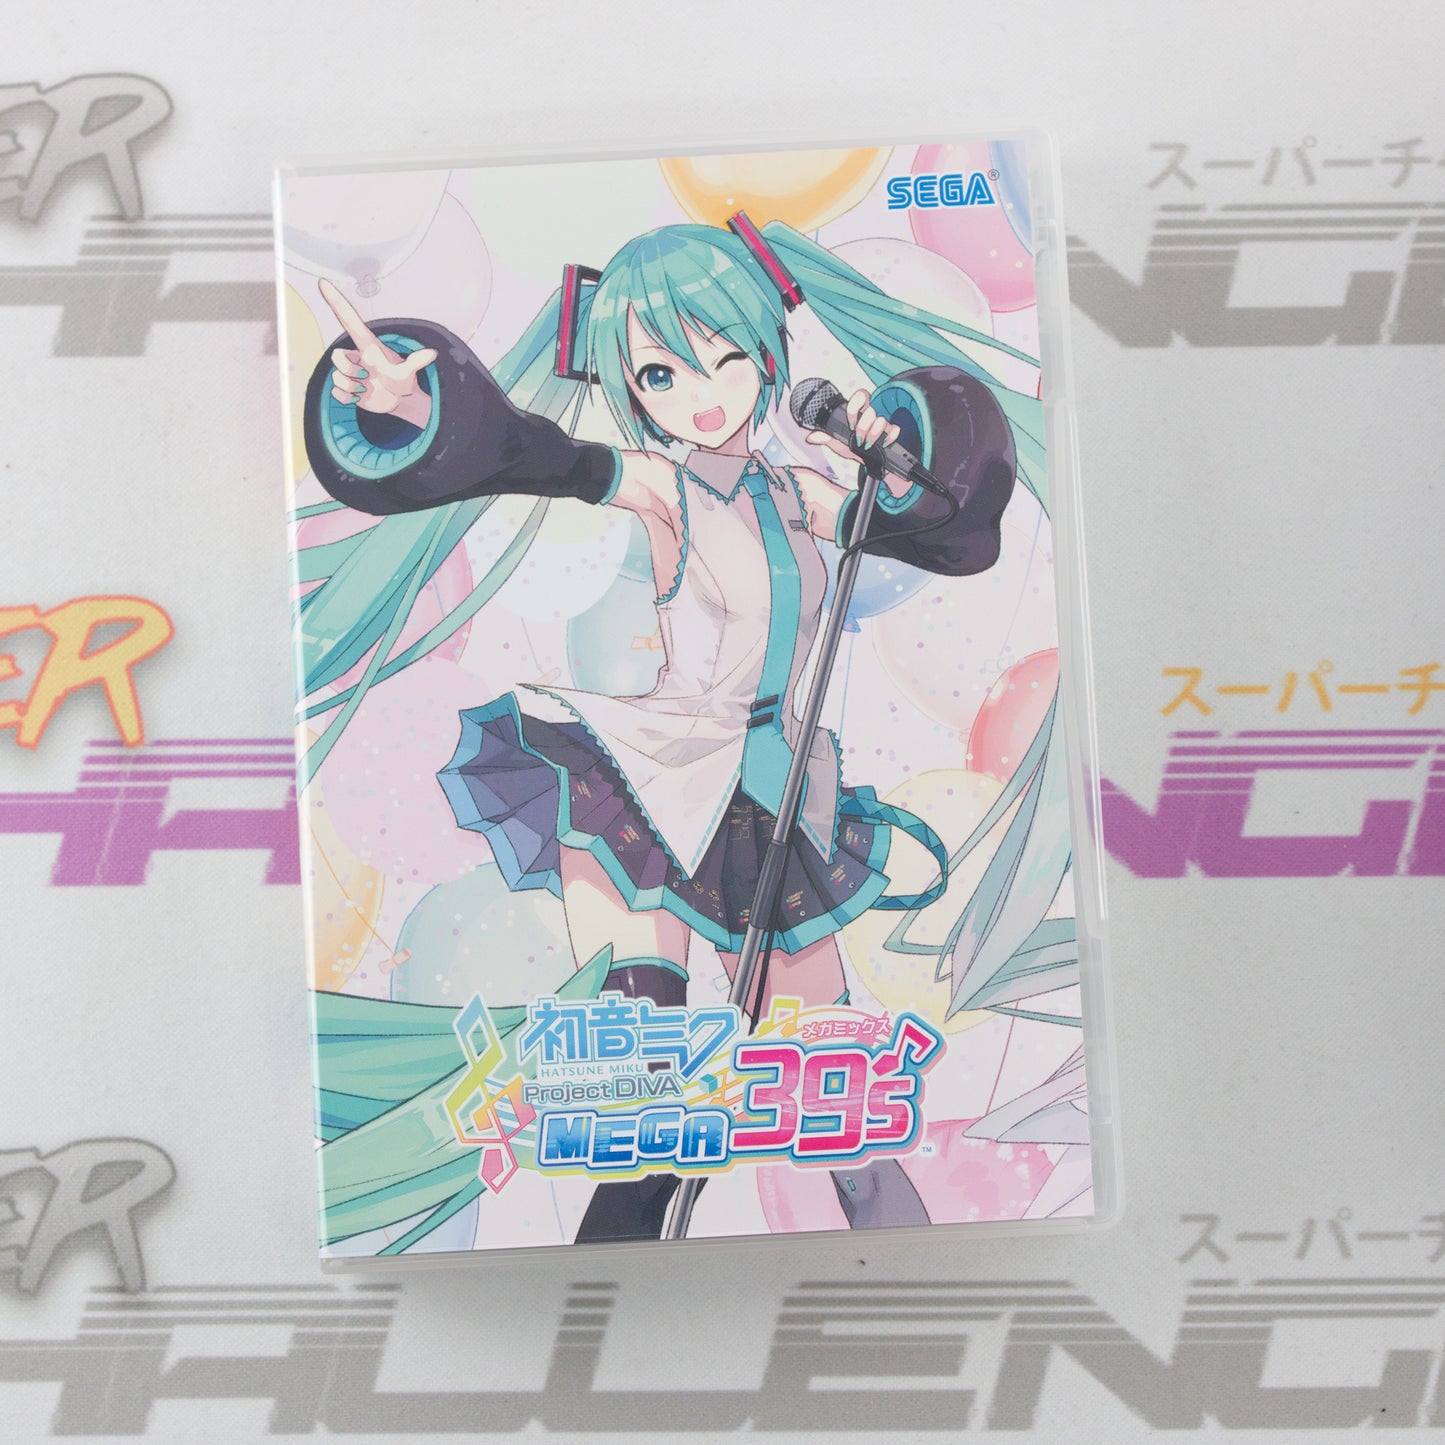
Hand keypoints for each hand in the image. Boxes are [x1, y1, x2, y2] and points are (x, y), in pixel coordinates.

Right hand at [319, 278, 436, 426]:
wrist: (399, 400)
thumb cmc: (402, 382)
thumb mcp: (407, 374)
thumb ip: (416, 362)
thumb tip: (433, 353)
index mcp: (367, 346)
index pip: (349, 320)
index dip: (336, 302)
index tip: (323, 282)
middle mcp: (356, 356)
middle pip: (337, 356)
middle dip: (349, 370)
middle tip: (368, 378)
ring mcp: (350, 372)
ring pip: (337, 377)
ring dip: (353, 388)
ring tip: (368, 389)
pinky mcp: (346, 388)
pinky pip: (335, 392)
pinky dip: (347, 398)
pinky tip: (360, 398)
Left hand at [805, 388, 900, 464]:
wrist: (866, 462)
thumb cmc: (852, 449)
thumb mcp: (837, 444)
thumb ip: (826, 438)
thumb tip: (811, 437)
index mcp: (858, 413)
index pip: (861, 396)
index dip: (855, 407)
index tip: (850, 424)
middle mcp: (871, 415)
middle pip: (871, 411)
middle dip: (864, 427)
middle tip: (858, 439)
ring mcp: (882, 424)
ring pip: (882, 420)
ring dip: (874, 435)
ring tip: (867, 445)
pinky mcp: (891, 433)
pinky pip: (895, 429)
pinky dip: (891, 436)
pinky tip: (884, 443)